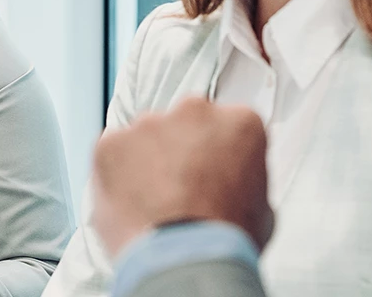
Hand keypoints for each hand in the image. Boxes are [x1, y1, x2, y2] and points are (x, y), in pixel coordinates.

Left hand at [90, 97, 274, 256]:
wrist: (185, 259)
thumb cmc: (225, 240)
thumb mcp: (260, 205)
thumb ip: (240, 176)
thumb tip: (228, 183)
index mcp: (239, 123)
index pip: (225, 126)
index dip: (215, 154)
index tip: (209, 173)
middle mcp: (194, 112)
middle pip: (182, 124)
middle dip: (179, 149)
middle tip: (179, 188)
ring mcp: (149, 125)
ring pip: (144, 136)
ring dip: (145, 160)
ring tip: (152, 202)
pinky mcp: (111, 142)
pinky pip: (111, 152)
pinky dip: (115, 173)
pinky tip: (129, 202)